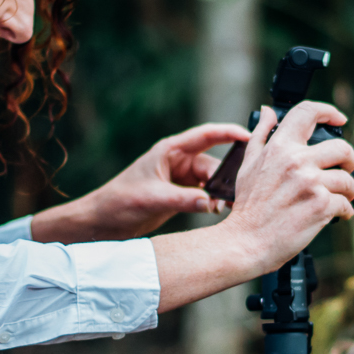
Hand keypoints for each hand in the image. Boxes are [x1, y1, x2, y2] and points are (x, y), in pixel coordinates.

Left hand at [30, 122, 250, 242]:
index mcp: (170, 151)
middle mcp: (177, 161)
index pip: (206, 135)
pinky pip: (204, 194)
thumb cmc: (118, 201)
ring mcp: (179, 178)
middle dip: (227, 176)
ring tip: (227, 206)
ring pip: (211, 181)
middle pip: (213, 163)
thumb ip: (182, 199)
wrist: (102, 221)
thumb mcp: (152, 199)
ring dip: (220, 193)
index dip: (229, 133)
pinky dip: (212, 202)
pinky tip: (215, 211)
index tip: (251, 136)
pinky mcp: (180, 194)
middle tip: (239, 192)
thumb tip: (210, 202)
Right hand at [221, 101, 353, 267]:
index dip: (328, 111)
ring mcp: (311, 183)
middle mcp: (297, 161)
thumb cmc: (248, 206)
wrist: (246, 241)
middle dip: (349, 160)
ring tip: (338, 198)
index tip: (339, 119)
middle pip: (342, 148)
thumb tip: (268, 112)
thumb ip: (261, 135)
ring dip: (347, 191)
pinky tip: (334, 215)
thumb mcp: (248, 164)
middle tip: (345, 169)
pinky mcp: (321, 206)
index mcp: (280, 147)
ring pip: (347, 179)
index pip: (308, 112)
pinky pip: (346, 204)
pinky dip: (344, 211)